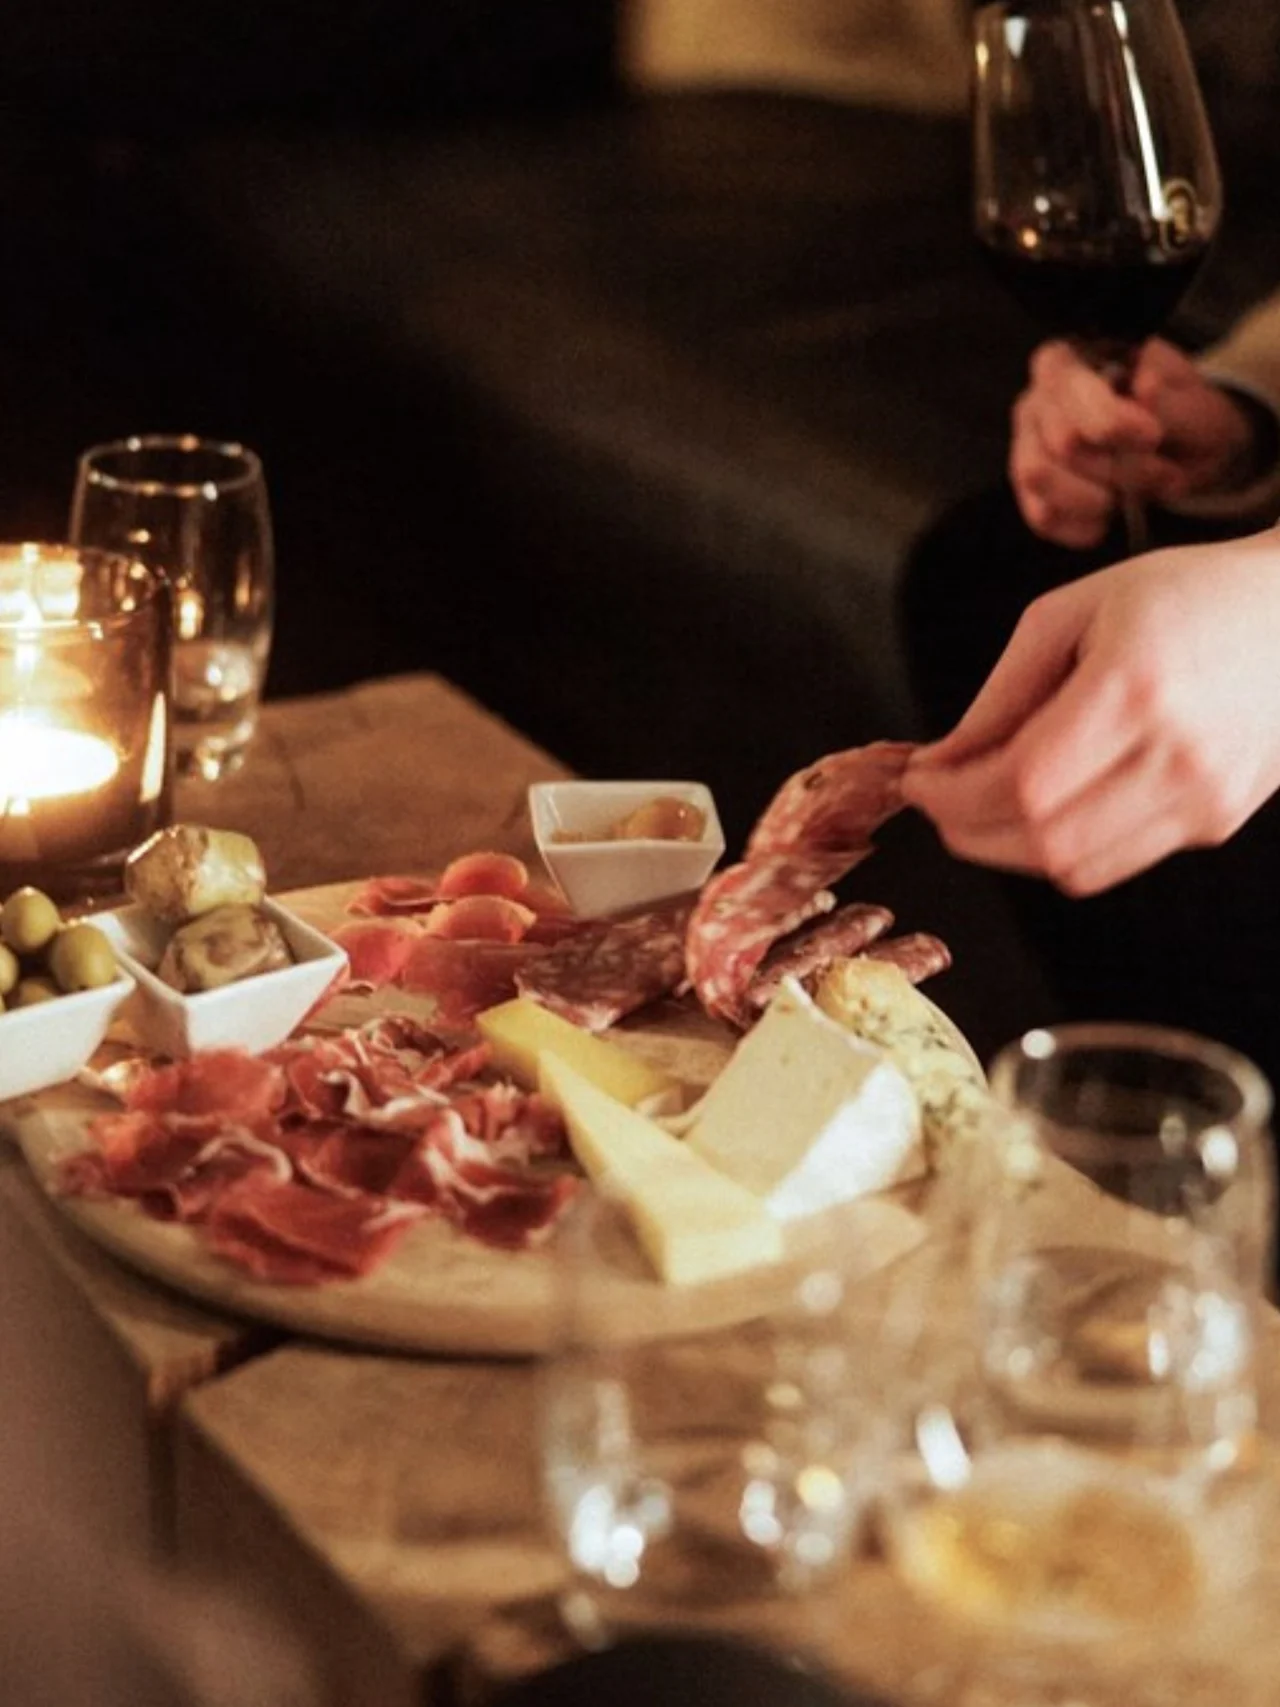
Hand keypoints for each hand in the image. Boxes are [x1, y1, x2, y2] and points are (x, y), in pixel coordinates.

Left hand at [900, 530, 1279, 893]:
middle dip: (967, 829)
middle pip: (1041, 837)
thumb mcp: (1074, 613)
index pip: (1020, 782)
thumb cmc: (1187, 596)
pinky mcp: (1215, 823)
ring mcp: (1204, 798)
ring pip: (1073, 867)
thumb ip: (1000, 694)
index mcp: (1135, 687)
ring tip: (984, 804)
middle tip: (939, 798)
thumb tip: (941, 760)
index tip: (918, 779)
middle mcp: (1177, 753)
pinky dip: (1060, 848)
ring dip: (1007, 848)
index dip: (951, 795)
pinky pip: (1114, 864)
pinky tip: (1047, 807)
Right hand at [1010, 338, 1256, 547]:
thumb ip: (1175, 399)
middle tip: (1163, 474)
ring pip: (1038, 476)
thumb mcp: (1197, 405)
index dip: (1110, 419)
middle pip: (1062, 441)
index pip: (1069, 387)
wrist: (1180, 455)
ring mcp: (1026, 446)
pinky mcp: (1027, 492)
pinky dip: (1081, 525)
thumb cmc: (1181, 419)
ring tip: (1135, 497)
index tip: (1153, 438)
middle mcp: (1037, 399)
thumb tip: (1145, 387)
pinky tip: (1108, 520)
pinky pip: (1040, 516)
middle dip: (1121, 468)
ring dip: (1096, 498)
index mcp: (1073, 359)